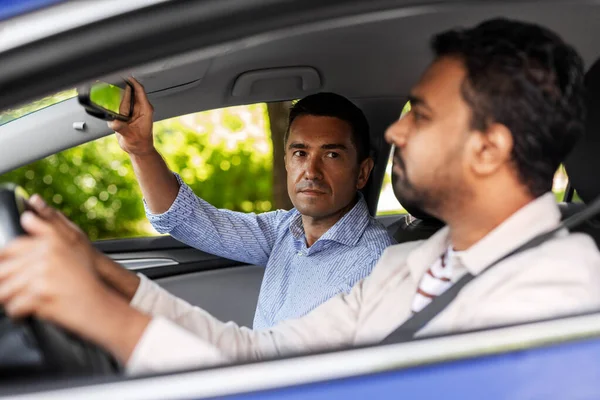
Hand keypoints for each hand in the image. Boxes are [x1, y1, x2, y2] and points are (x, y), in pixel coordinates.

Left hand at [0, 206, 106, 333]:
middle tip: (16, 291)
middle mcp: (46, 255)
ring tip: (21, 302)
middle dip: (4, 284)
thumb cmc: (86, 280)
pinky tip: (27, 312)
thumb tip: (26, 217)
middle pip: (3, 271)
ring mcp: (42, 276)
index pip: (9, 249)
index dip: (4, 264)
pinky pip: (13, 307)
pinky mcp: (40, 296)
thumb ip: (47, 230)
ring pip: (4, 290)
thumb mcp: (72, 247)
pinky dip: (17, 314)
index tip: (7, 274)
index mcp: (51, 242)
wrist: (99, 306)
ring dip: (9, 300)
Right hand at [109, 77, 155, 156]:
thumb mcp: (130, 136)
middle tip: (111, 86)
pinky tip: (109, 104)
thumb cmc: (139, 143)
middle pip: (130, 91)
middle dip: (121, 87)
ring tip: (110, 100)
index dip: (133, 81)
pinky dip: (114, 103)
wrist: (139, 149)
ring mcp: (134, 110)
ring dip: (117, 96)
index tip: (125, 75)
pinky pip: (120, 104)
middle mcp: (140, 108)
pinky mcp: (127, 113)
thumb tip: (114, 122)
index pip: (140, 90)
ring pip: (124, 98)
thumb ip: (121, 128)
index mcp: (145, 110)